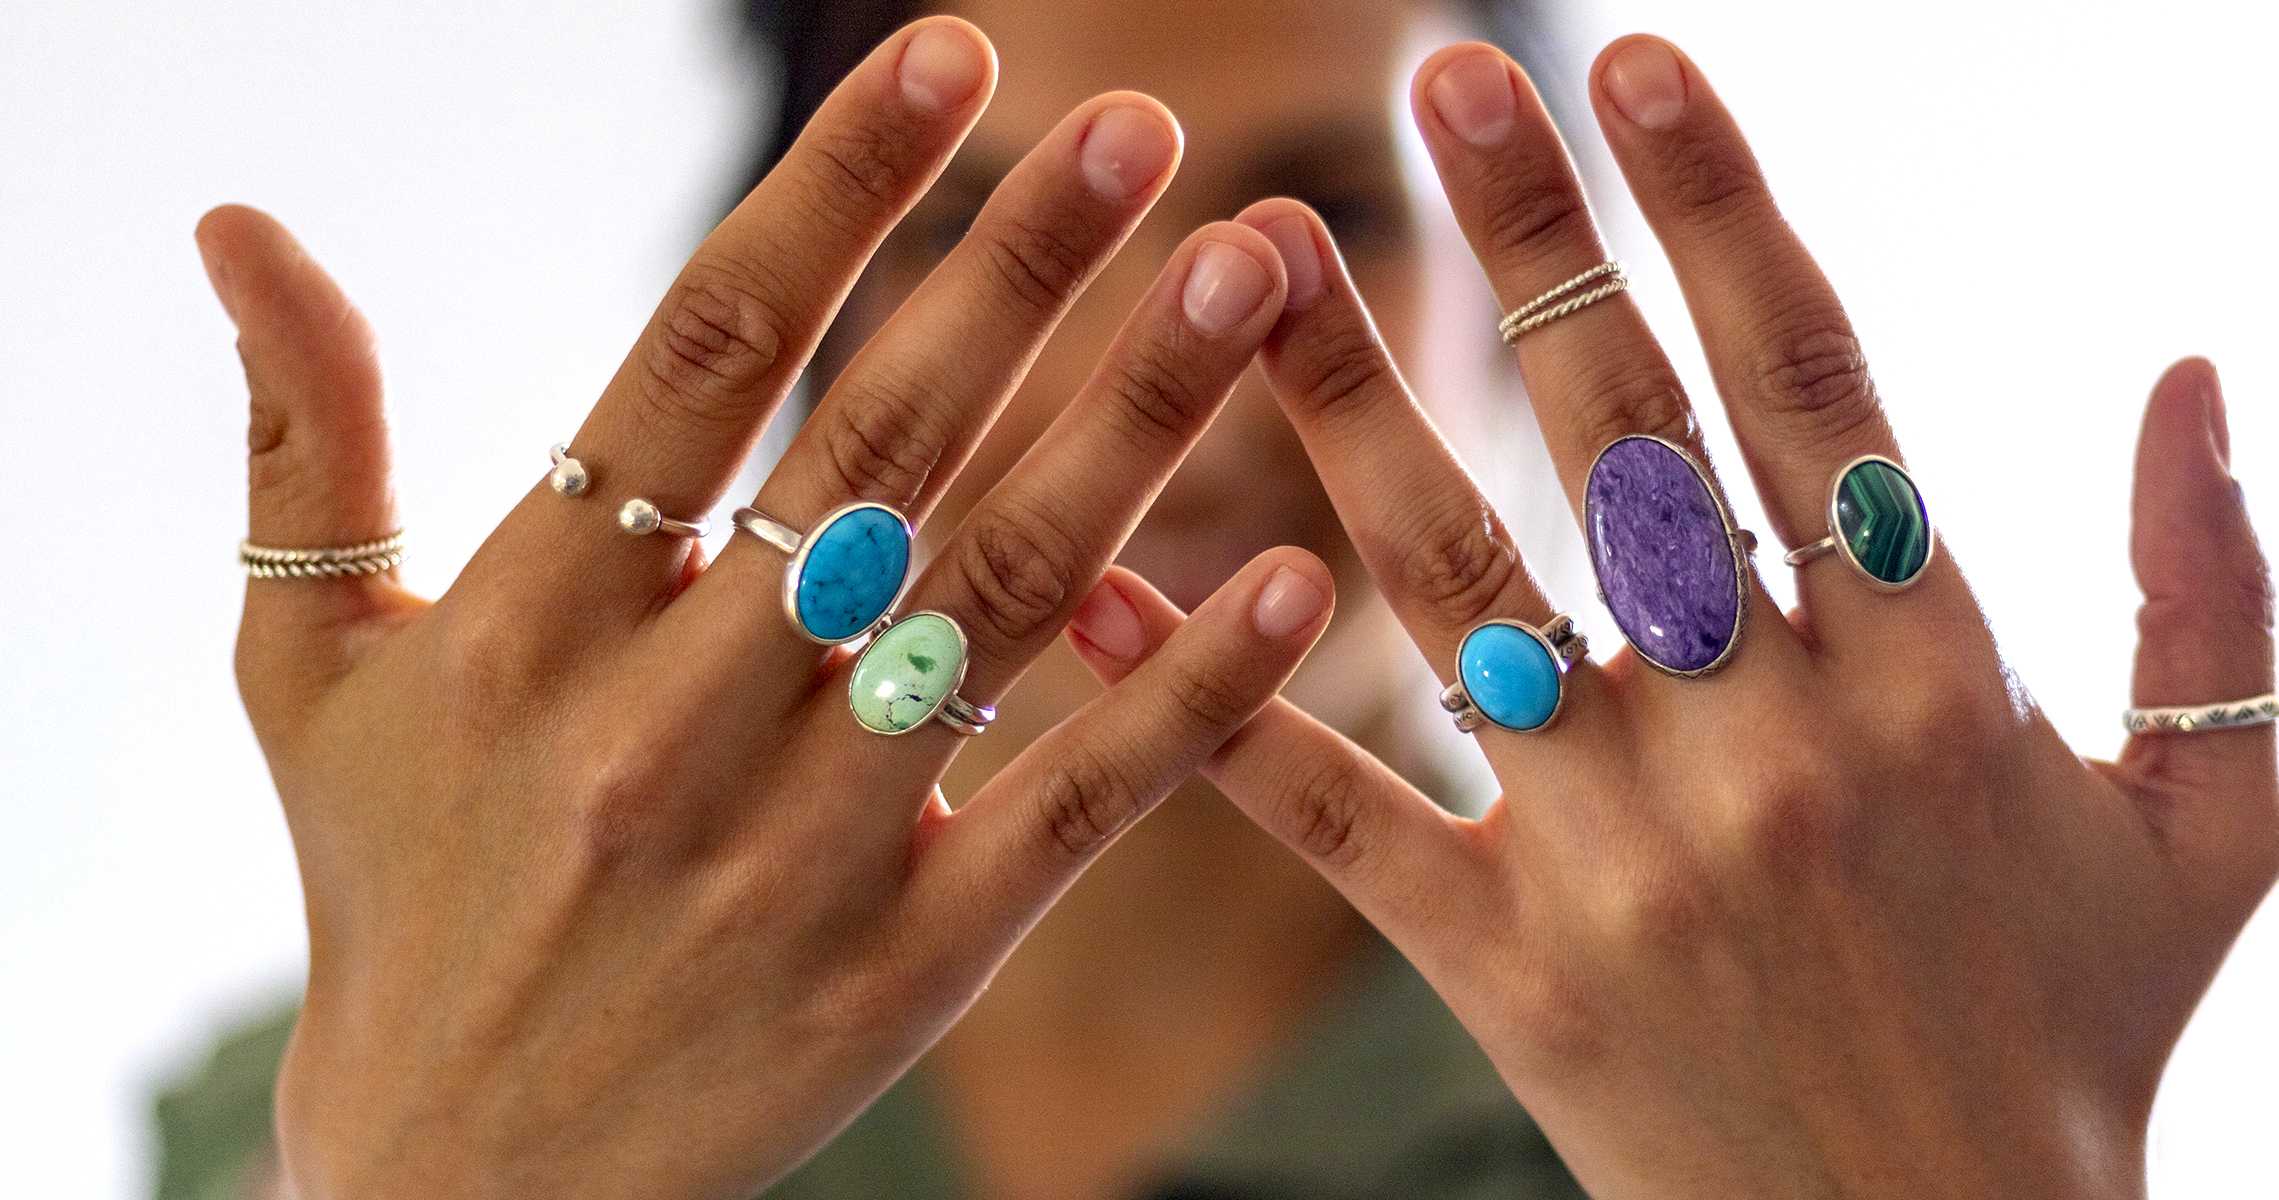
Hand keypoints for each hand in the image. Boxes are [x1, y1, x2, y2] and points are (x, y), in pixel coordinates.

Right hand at [200, 18, 1327, 1199]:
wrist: (457, 1185)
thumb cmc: (392, 895)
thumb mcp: (310, 670)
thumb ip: (302, 441)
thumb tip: (237, 223)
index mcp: (532, 620)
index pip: (704, 354)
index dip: (839, 191)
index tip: (955, 55)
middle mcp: (675, 719)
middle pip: (883, 450)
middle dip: (1025, 271)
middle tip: (1153, 131)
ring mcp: (806, 846)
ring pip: (1002, 597)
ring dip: (1138, 424)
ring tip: (1251, 279)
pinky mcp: (913, 964)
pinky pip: (1074, 810)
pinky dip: (1190, 696)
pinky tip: (1290, 577)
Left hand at [1081, 36, 2278, 1198]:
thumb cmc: (2078, 1042)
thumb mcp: (2215, 828)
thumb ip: (2218, 595)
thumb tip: (2203, 369)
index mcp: (1938, 681)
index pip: (1814, 387)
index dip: (1724, 207)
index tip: (1643, 66)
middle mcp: (1769, 742)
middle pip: (1624, 444)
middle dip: (1535, 238)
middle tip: (1440, 76)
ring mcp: (1623, 856)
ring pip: (1462, 593)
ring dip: (1350, 408)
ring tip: (1249, 259)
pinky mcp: (1506, 967)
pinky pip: (1346, 818)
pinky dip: (1221, 711)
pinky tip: (1118, 592)